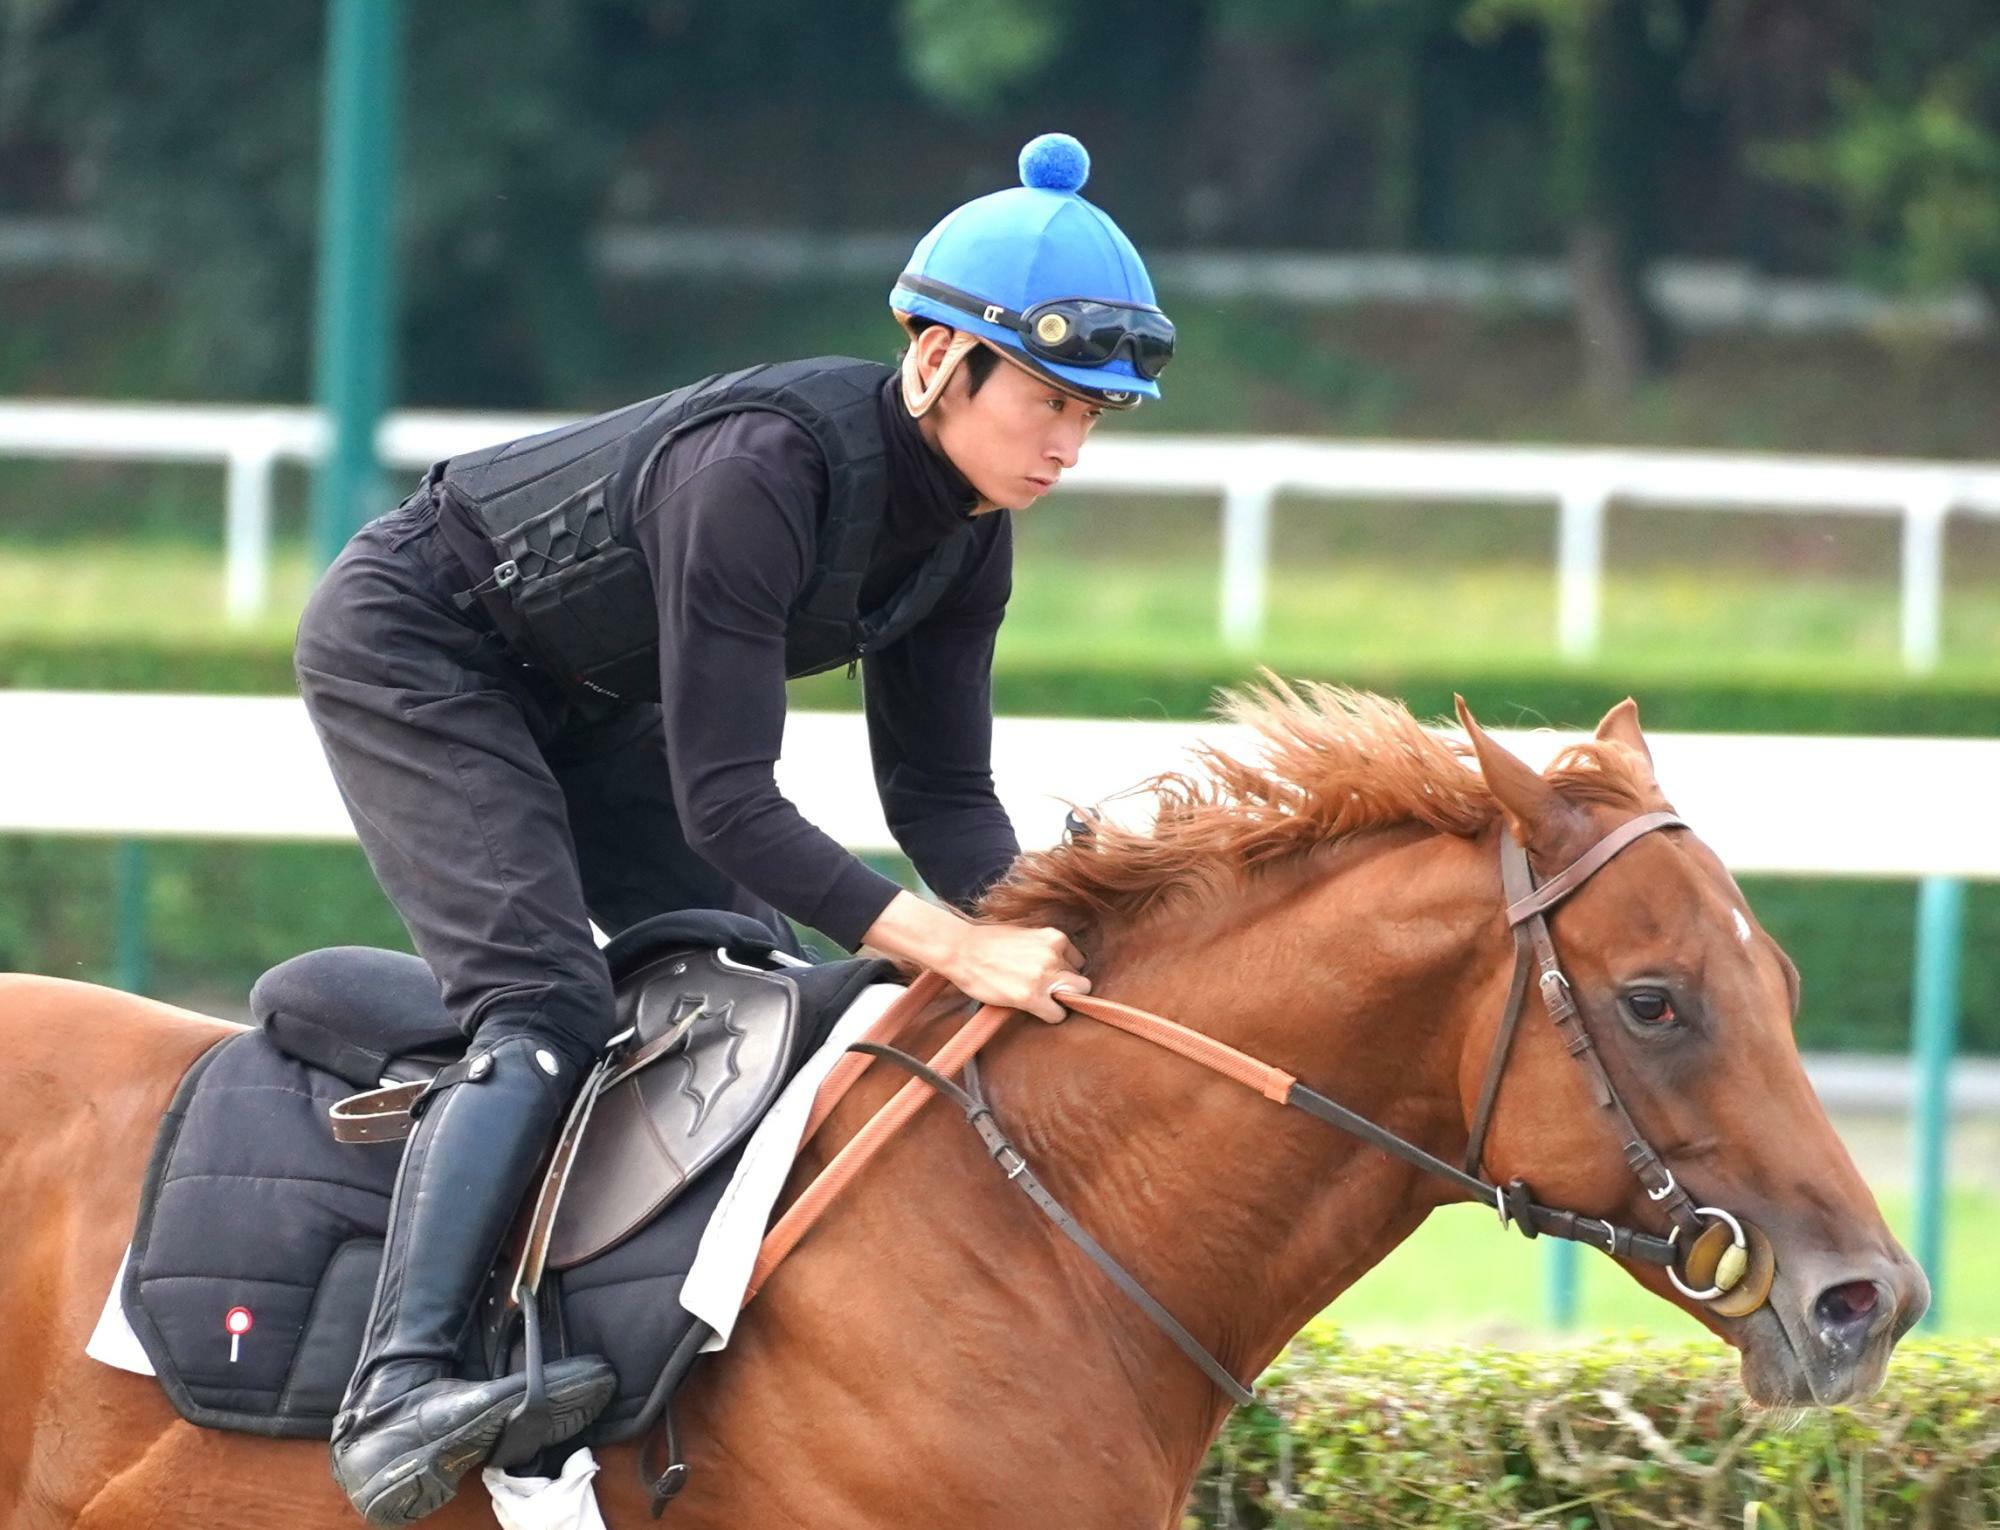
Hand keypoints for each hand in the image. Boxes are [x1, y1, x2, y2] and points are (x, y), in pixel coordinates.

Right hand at [944, 921, 1089, 1023]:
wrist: (962, 949)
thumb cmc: (989, 943)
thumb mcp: (1027, 935)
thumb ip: (1047, 949)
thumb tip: (1061, 966)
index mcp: (1055, 937)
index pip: (1078, 962)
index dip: (1065, 973)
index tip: (1051, 978)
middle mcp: (1054, 955)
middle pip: (1082, 982)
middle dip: (1069, 989)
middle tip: (1049, 992)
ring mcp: (1044, 976)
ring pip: (1074, 999)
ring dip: (1059, 1002)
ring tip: (1039, 999)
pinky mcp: (1031, 996)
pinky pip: (1057, 1015)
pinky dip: (1050, 1016)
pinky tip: (1034, 1009)